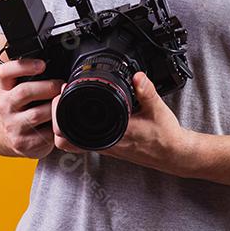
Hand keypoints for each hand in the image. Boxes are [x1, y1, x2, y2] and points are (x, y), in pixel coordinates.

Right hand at [0, 58, 64, 157]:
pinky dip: (57, 129)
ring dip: (54, 109)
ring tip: (63, 105)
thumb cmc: (26, 107)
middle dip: (48, 87)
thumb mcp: (25, 88)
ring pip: (36, 115)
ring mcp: (12, 126)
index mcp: (6, 88)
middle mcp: (5, 106)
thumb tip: (65, 65)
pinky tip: (60, 124)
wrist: (11, 135)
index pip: (5, 72)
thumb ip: (37, 77)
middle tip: (61, 86)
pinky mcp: (22, 143)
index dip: (23, 66)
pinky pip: (45, 134)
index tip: (42, 64)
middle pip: (24, 91)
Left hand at [51, 71, 192, 174]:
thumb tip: (137, 76)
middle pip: (62, 139)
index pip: (69, 134)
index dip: (59, 114)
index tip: (62, 94)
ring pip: (71, 141)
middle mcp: (104, 144)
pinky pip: (83, 140)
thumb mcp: (157, 109)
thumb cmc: (165, 136)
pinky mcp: (109, 146)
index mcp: (111, 135)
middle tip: (61, 97)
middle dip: (55, 118)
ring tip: (68, 103)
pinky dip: (77, 128)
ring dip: (65, 124)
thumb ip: (146, 91)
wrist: (173, 154)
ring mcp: (104, 147)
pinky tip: (84, 114)